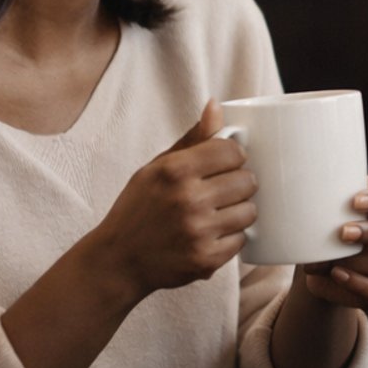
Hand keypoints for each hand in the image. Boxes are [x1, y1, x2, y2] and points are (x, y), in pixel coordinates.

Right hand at [87, 100, 254, 299]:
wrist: (118, 261)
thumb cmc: (138, 210)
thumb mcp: (156, 169)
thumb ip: (192, 139)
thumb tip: (216, 105)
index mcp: (175, 171)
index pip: (232, 151)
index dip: (233, 156)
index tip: (226, 163)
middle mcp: (188, 199)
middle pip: (247, 180)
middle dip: (239, 184)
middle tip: (224, 190)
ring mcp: (199, 231)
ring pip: (250, 211)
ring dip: (239, 211)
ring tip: (219, 213)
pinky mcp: (206, 259)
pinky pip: (242, 240)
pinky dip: (231, 238)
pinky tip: (212, 235)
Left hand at [301, 178, 367, 311]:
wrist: (328, 259)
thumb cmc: (333, 223)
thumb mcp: (331, 210)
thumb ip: (324, 208)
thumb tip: (302, 216)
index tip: (355, 201)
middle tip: (343, 233)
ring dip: (359, 261)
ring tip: (332, 260)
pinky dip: (359, 285)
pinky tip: (338, 275)